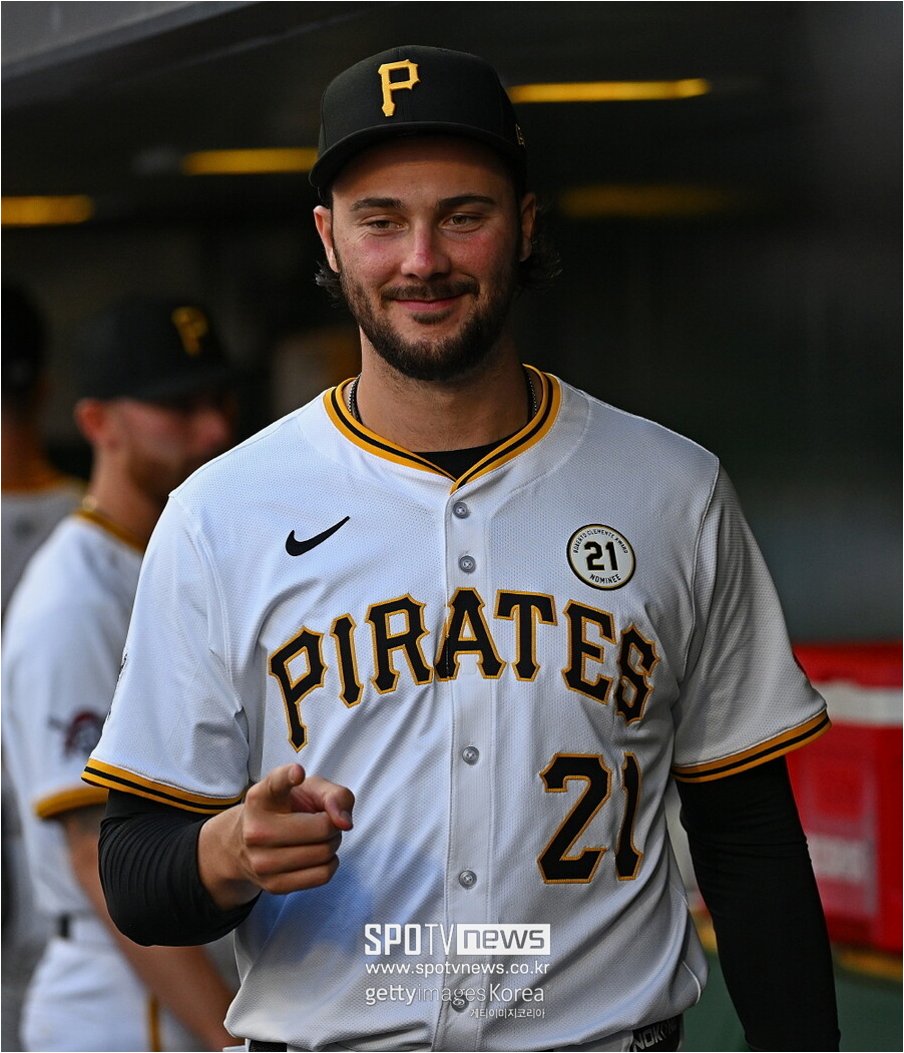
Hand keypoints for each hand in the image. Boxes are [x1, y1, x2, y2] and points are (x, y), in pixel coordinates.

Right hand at [199, 763, 353, 906]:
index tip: (298, 773)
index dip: (289, 777)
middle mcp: (256, 830)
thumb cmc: (285, 810)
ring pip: (324, 853)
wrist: (247, 845)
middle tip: (323, 820)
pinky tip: (316, 855)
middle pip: (322, 828)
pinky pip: (322, 875)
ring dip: (332, 844)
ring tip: (317, 838)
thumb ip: (334, 794)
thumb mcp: (308, 790)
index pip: (275, 783)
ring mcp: (261, 862)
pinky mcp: (273, 886)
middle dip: (333, 824)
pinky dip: (330, 863)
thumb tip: (344, 822)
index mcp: (261, 797)